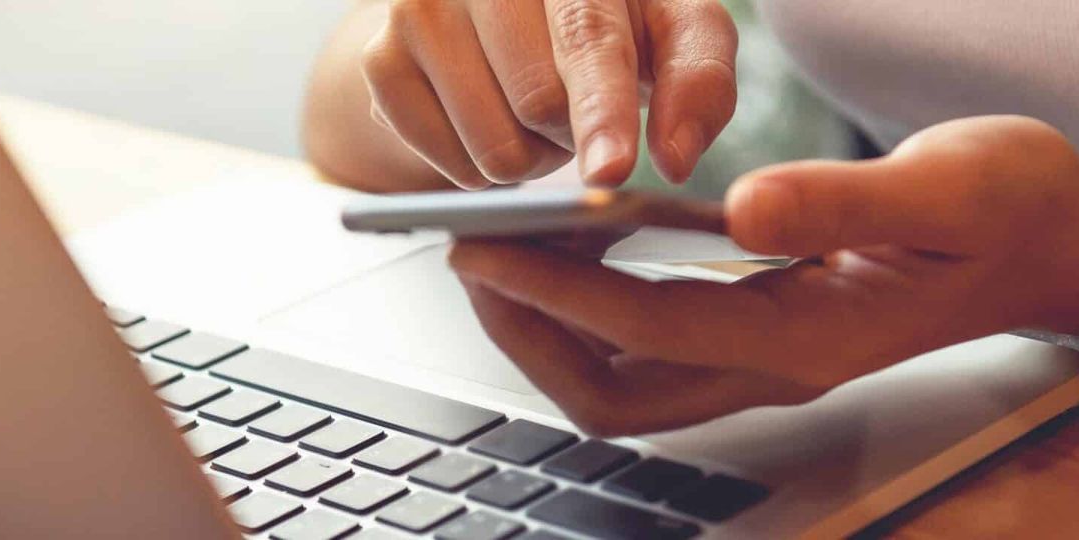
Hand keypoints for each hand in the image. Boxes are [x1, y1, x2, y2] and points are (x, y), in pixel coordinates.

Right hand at [360, 0, 737, 188]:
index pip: (585, 36)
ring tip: (531, 115)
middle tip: (576, 108)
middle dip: (573, 132)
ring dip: (530, 158)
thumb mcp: (672, 28)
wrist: (501, 8)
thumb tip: (675, 156)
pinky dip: (480, 169)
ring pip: (490, 146)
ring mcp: (418, 8)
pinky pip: (446, 165)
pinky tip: (488, 123)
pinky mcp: (379, 58)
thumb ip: (699, 79)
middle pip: (537, 103)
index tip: (610, 172)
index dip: (602, 110)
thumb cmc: (610, 17)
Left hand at [450, 116, 1078, 435]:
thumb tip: (745, 205)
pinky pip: (649, 352)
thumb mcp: (950, 187)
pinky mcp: (763, 339)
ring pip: (624, 386)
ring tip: (500, 251)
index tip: (483, 244)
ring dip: (550, 332)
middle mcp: (775, 364)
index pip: (646, 327)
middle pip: (612, 393)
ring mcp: (766, 361)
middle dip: (526, 334)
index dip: (554, 289)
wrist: (1064, 249)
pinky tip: (576, 245)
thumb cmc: (1012, 211)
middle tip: (468, 254)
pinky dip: (590, 313)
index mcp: (809, 333)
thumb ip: (846, 198)